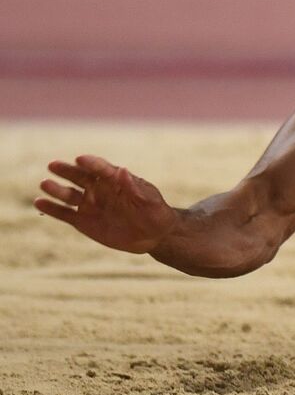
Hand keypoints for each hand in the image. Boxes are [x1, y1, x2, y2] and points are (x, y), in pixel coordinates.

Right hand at [36, 155, 177, 253]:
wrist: (152, 234)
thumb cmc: (154, 212)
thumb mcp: (148, 200)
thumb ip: (133, 187)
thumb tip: (123, 171)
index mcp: (115, 180)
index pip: (101, 168)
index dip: (91, 163)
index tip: (80, 159)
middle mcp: (99, 189)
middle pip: (79, 177)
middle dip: (66, 171)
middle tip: (53, 165)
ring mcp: (89, 204)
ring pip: (68, 194)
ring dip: (56, 189)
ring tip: (45, 184)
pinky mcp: (82, 220)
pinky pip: (64, 213)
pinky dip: (52, 208)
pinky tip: (39, 202)